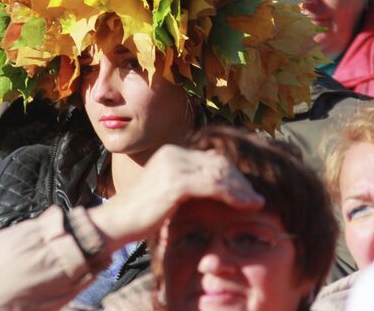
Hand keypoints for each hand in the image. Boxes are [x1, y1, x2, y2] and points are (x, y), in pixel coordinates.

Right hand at [87, 145, 262, 250]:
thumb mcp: (167, 192)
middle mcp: (173, 153)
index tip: (248, 192)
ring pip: (219, 173)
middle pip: (218, 162)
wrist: (117, 222)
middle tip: (256, 198)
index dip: (233, 174)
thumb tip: (215, 186)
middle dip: (241, 181)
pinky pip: (213, 185)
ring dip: (241, 189)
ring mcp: (174, 165)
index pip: (211, 158)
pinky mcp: (176, 182)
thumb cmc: (141, 214)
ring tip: (256, 203)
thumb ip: (188, 184)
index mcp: (171, 153)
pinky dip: (233, 195)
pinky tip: (244, 205)